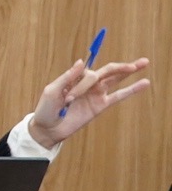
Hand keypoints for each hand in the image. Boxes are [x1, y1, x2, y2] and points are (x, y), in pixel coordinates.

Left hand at [28, 56, 150, 149]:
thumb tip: (82, 61)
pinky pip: (119, 96)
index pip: (88, 71)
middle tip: (141, 62)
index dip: (84, 81)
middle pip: (108, 70)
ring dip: (129, 72)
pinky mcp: (100, 105)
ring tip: (144, 63)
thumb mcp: (52, 91)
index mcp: (75, 77)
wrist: (48, 129)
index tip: (70, 97)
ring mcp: (95, 94)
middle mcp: (87, 84)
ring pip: (115, 79)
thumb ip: (68, 77)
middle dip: (122, 66)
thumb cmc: (46, 109)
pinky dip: (131, 90)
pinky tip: (144, 83)